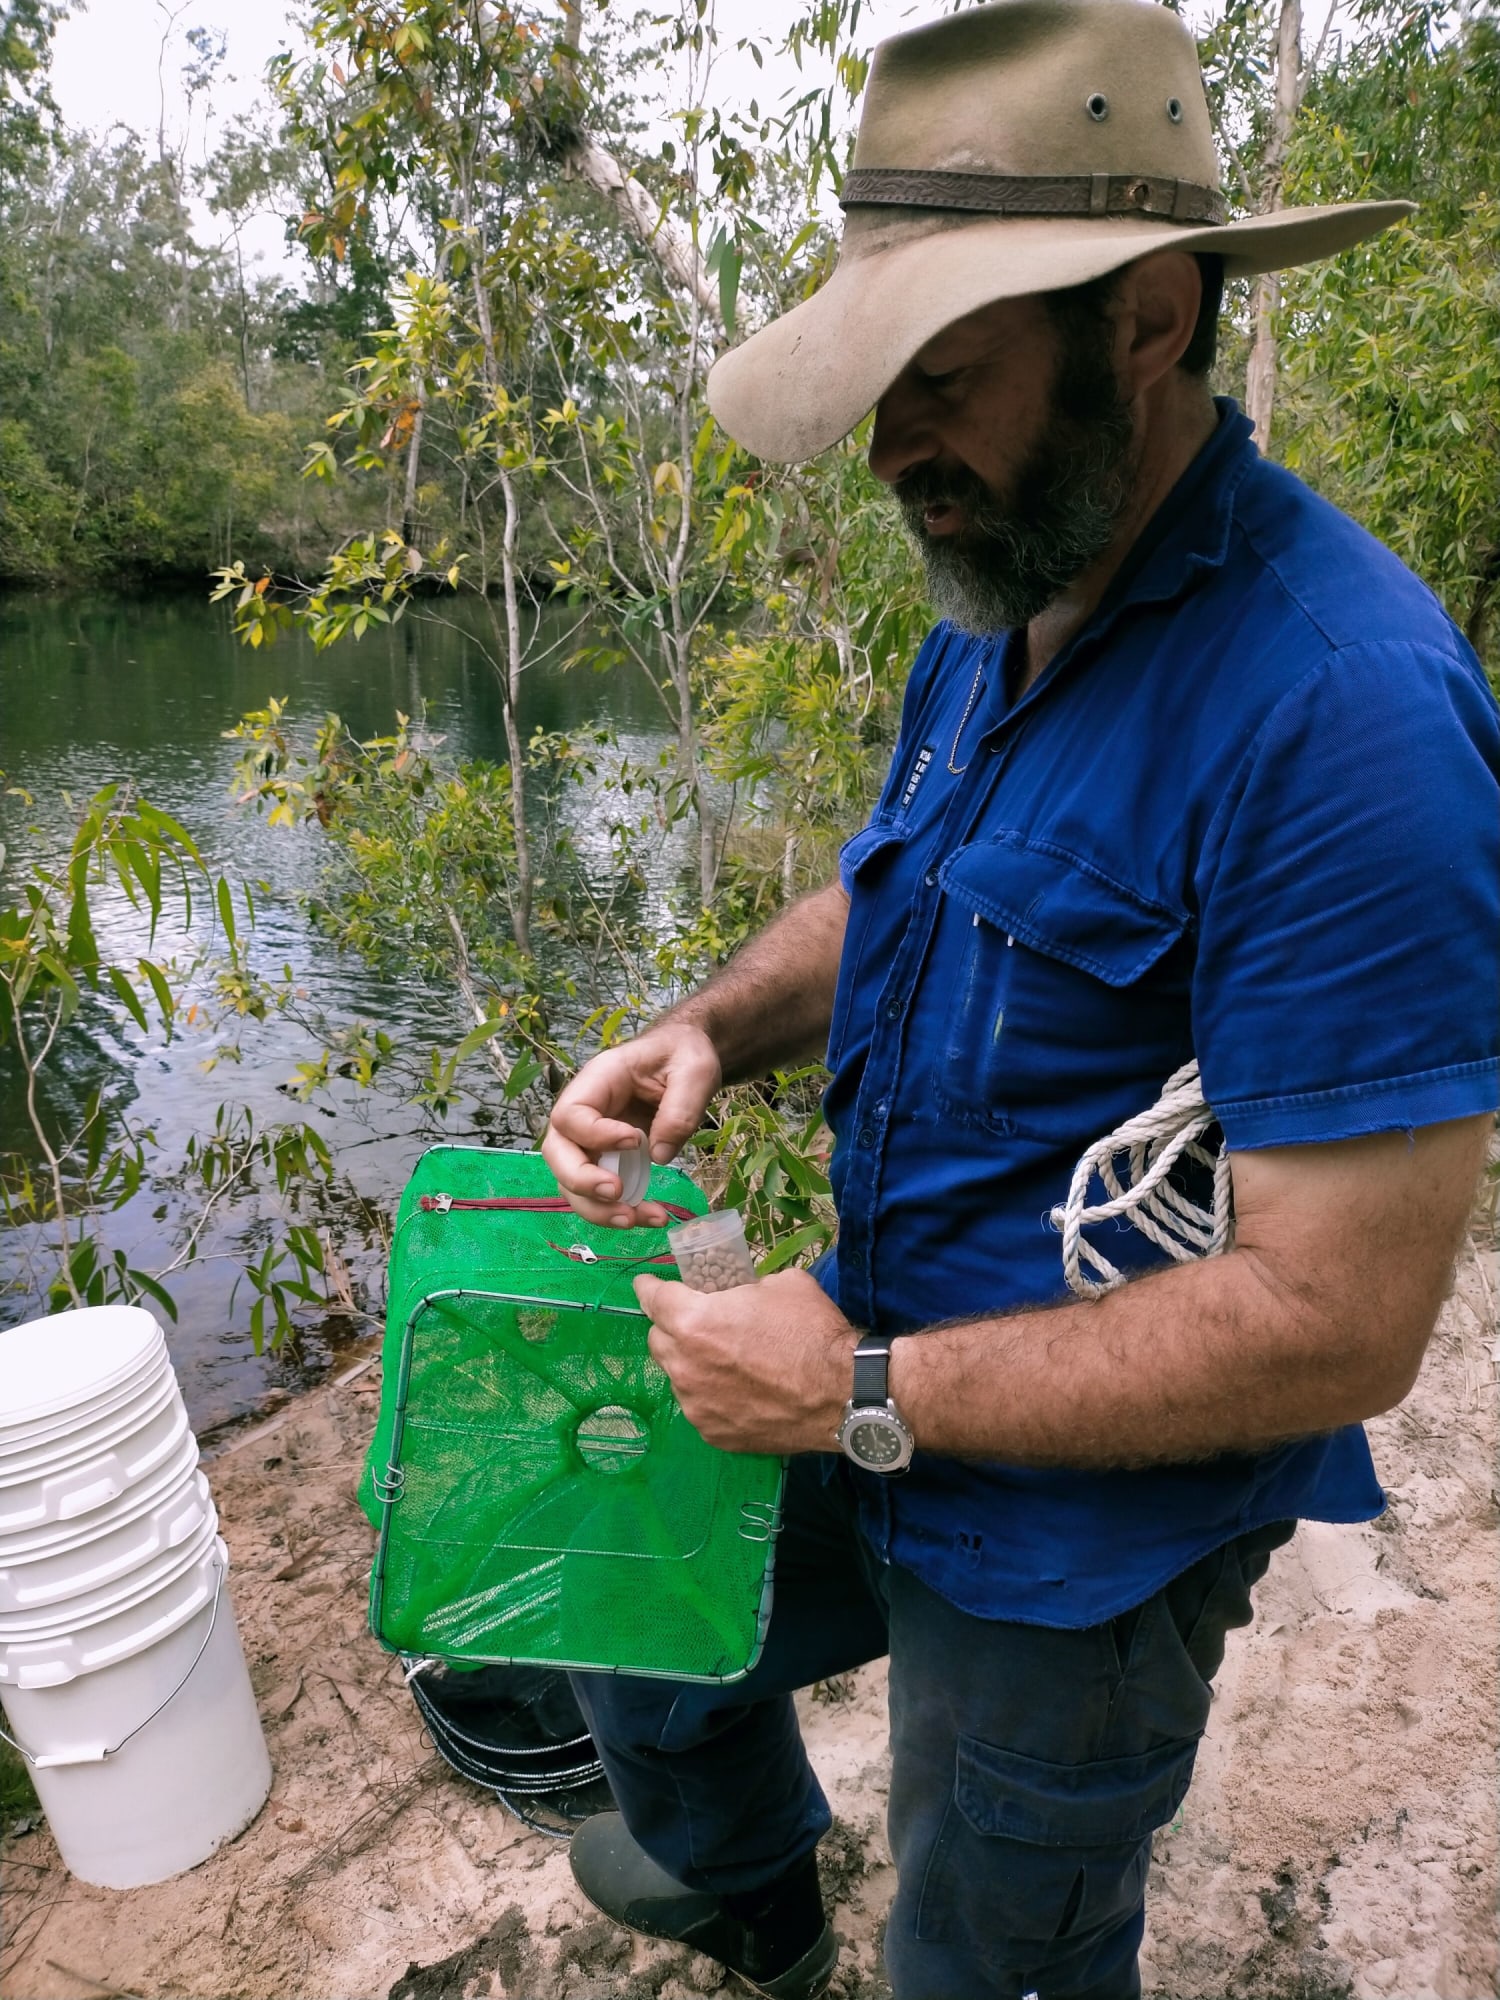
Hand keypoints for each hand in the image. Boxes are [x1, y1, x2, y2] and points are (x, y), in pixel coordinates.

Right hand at [541, 1020, 721, 1226]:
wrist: (684, 1060)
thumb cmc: (684, 1056)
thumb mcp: (694, 1071)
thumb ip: (680, 1108)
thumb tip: (658, 1156)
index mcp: (598, 1080)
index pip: (572, 1113)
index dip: (595, 1134)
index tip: (635, 1141)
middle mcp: (584, 1112)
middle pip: (558, 1152)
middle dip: (581, 1181)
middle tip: (616, 1193)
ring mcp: (591, 1139)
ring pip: (571, 1181)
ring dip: (597, 1208)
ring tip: (635, 1219)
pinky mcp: (606, 1159)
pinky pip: (598, 1192)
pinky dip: (616, 1211)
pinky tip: (649, 1217)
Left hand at [633, 1267, 856, 1454]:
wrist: (844, 1392)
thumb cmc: (812, 1331)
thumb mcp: (780, 1284)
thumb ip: (743, 1289)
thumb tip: (738, 1295)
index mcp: (694, 1322)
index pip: (651, 1299)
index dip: (649, 1288)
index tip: (648, 1286)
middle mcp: (684, 1365)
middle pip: (658, 1340)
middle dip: (672, 1328)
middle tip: (701, 1326)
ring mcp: (696, 1405)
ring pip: (678, 1377)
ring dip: (692, 1365)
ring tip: (728, 1364)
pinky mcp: (713, 1434)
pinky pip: (700, 1407)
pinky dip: (712, 1397)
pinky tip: (742, 1393)